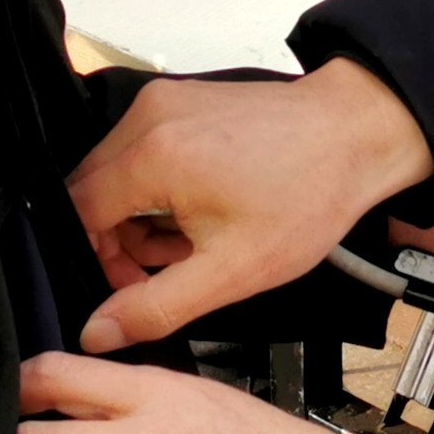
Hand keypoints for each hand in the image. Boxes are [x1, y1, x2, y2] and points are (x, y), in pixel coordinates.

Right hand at [70, 62, 431, 350]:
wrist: (358, 135)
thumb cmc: (309, 192)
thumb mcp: (232, 270)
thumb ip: (156, 306)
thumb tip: (99, 332)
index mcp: (152, 155)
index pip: (75, 213)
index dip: (95, 259)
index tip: (131, 286)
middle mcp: (148, 118)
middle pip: (91, 192)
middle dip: (119, 241)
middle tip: (170, 270)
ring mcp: (164, 102)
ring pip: (117, 174)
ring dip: (142, 217)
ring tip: (194, 244)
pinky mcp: (181, 101)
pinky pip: (144, 152)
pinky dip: (160, 188)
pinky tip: (201, 212)